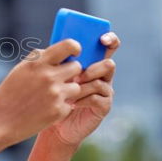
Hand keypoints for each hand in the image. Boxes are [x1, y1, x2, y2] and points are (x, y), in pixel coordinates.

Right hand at [0, 39, 83, 147]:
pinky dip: (61, 107)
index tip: (74, 53)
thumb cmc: (8, 94)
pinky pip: (70, 104)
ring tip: (50, 97)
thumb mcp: (20, 70)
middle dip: (70, 72)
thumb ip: (39, 60)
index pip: (68, 45)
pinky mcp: (58, 111)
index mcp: (37, 63)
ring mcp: (55, 94)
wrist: (0, 122)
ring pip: (76, 87)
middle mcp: (48, 77)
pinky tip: (45, 110)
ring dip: (67, 91)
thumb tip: (60, 53)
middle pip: (76, 67)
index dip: (75, 48)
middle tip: (59, 80)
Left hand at [44, 32, 120, 147]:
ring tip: (69, 93)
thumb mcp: (54, 73)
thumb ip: (59, 60)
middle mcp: (102, 75)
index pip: (108, 46)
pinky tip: (71, 104)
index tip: (102, 39)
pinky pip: (97, 98)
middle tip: (77, 77)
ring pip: (101, 82)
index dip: (110, 39)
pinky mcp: (104, 106)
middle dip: (93, 69)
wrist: (53, 121)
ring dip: (83, 86)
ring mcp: (105, 91)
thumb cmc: (52, 94)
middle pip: (109, 64)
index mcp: (92, 62)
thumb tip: (54, 46)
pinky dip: (82, 100)